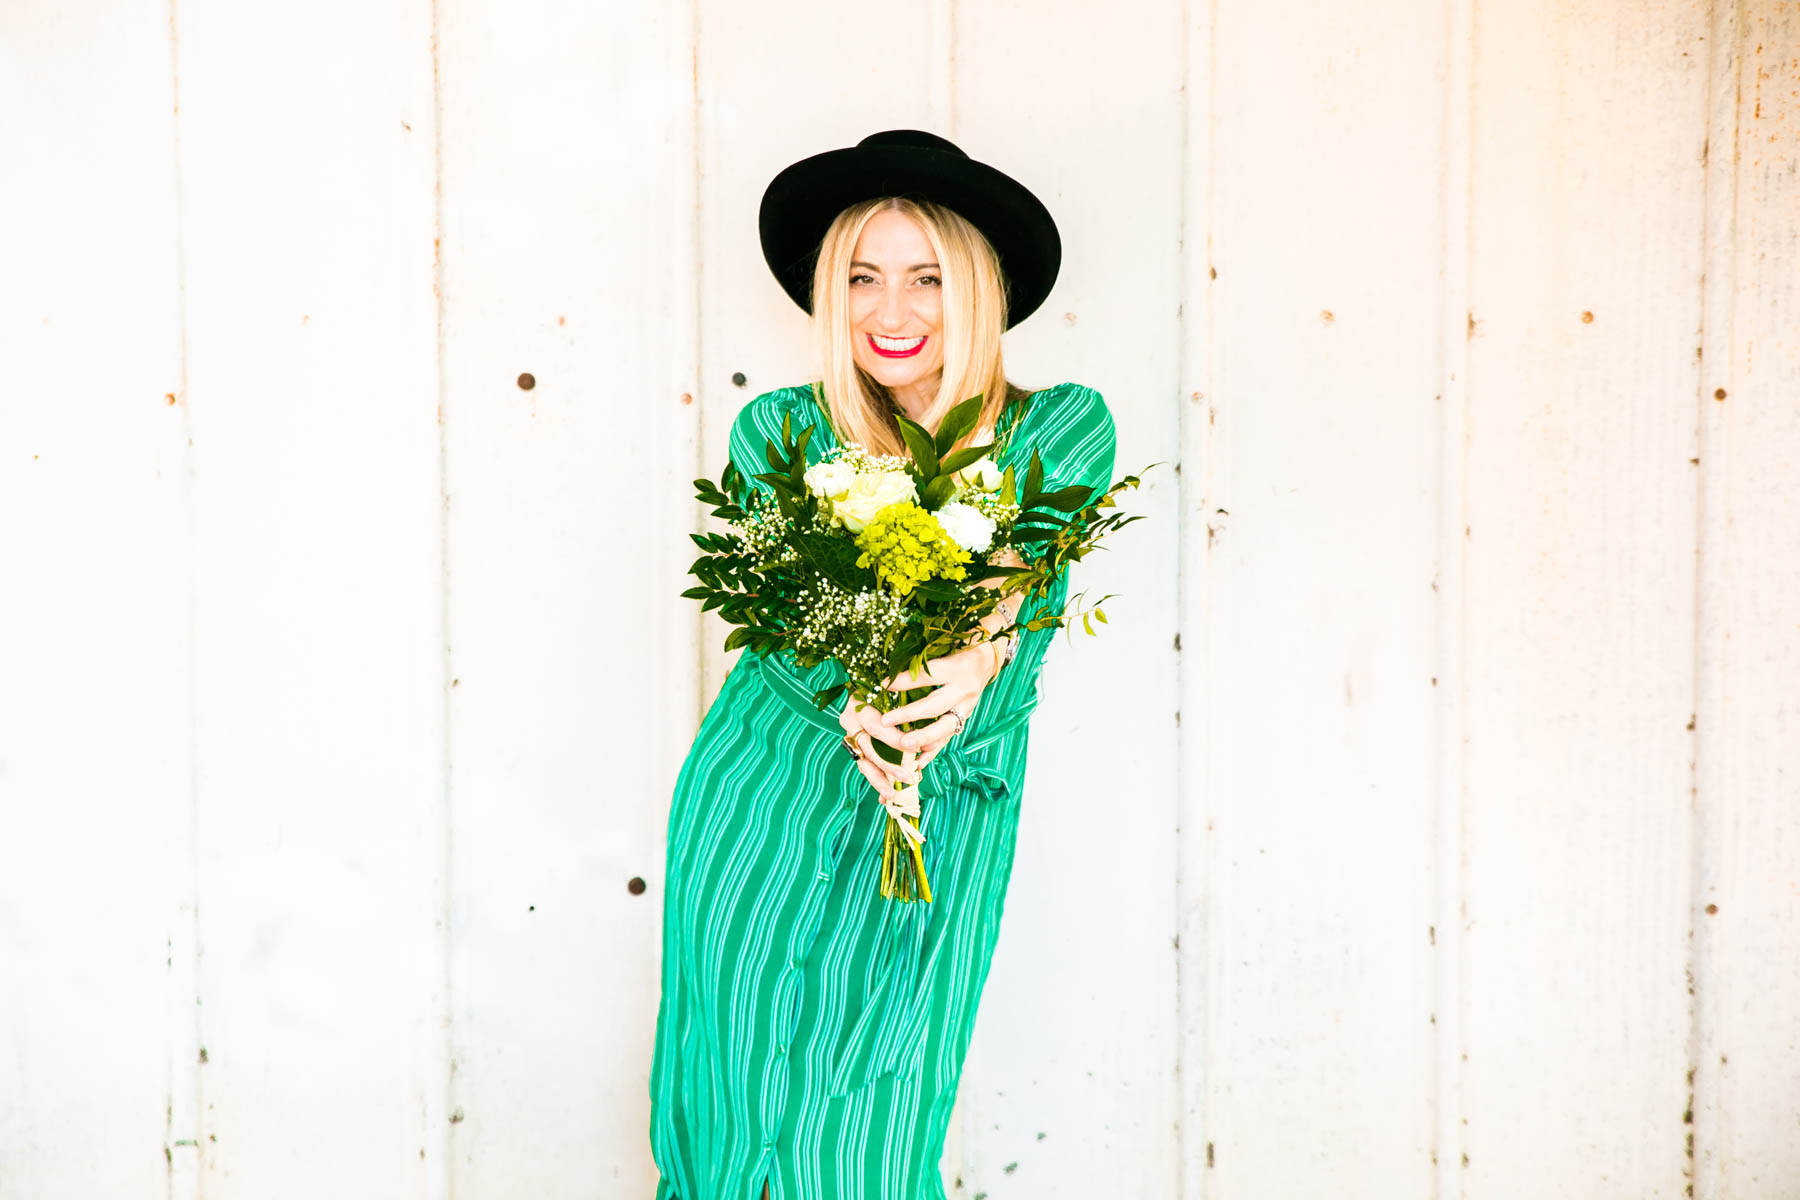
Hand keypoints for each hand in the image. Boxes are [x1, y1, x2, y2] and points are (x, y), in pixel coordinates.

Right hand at [837, 694, 920, 818]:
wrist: (871, 686)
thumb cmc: (893, 689)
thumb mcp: (900, 695)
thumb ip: (909, 713)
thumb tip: (930, 740)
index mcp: (859, 704)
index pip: (876, 726)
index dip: (894, 739)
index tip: (913, 749)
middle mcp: (850, 720)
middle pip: (868, 747)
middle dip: (889, 764)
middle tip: (908, 776)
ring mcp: (851, 736)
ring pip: (864, 762)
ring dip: (880, 780)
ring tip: (892, 795)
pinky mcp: (855, 749)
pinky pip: (865, 767)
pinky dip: (878, 781)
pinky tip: (886, 796)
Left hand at [876, 639, 1002, 766]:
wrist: (986, 660)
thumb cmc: (957, 650)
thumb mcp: (943, 649)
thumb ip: (921, 662)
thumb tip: (889, 673)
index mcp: (956, 668)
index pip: (927, 677)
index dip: (904, 681)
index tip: (883, 685)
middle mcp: (964, 688)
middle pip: (935, 706)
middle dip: (908, 715)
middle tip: (886, 721)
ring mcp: (967, 706)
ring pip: (945, 727)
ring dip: (923, 738)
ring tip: (903, 745)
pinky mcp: (966, 718)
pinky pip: (950, 737)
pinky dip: (934, 750)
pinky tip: (919, 762)